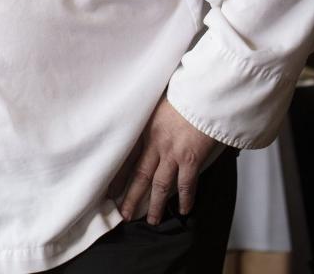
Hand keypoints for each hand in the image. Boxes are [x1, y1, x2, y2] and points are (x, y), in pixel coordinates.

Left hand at [114, 95, 223, 224]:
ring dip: (156, 205)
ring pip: (160, 185)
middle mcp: (155, 144)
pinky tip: (185, 210)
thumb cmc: (182, 94)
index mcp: (143, 129)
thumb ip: (147, 115)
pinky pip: (186, 184)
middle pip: (139, 175)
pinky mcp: (191, 158)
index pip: (125, 157)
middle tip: (124, 214)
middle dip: (131, 197)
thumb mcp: (156, 101)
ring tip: (153, 220)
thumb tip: (140, 119)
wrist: (203, 94)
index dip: (116, 176)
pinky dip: (186, 198)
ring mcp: (173, 153)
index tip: (109, 190)